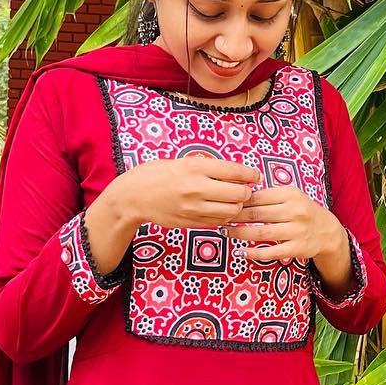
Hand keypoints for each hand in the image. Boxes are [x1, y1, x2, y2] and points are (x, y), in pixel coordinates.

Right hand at [114, 152, 260, 228]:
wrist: (131, 197)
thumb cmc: (155, 175)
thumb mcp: (180, 162)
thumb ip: (206, 167)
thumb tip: (234, 173)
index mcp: (194, 167)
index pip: (234, 171)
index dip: (250, 174)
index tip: (254, 176)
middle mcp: (196, 188)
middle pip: (239, 194)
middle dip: (246, 192)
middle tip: (244, 190)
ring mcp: (193, 208)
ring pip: (232, 211)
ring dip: (237, 206)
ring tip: (232, 201)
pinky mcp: (191, 222)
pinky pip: (219, 222)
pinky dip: (225, 217)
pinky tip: (220, 210)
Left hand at [225, 185, 343, 264]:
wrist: (327, 231)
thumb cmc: (302, 211)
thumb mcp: (290, 196)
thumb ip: (268, 196)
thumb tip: (238, 196)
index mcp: (290, 195)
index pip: (258, 197)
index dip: (238, 202)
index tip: (225, 204)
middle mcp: (295, 211)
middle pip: (256, 215)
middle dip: (235, 218)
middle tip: (220, 219)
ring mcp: (296, 231)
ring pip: (260, 234)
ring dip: (239, 234)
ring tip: (226, 233)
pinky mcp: (297, 248)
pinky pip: (271, 252)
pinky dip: (254, 253)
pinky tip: (242, 252)